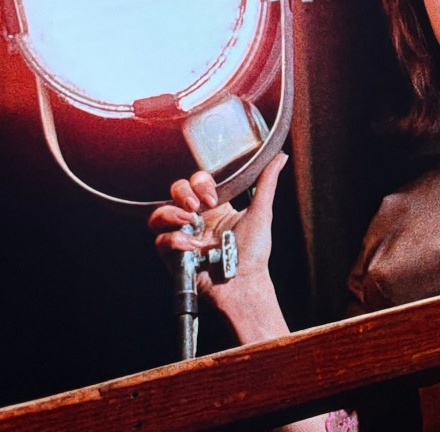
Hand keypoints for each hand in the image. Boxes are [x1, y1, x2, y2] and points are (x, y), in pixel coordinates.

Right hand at [147, 152, 288, 295]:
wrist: (245, 283)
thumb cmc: (255, 252)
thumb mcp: (261, 212)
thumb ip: (267, 182)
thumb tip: (280, 157)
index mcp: (214, 207)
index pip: (196, 181)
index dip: (199, 183)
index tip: (214, 197)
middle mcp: (195, 219)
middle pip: (174, 192)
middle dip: (182, 193)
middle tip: (197, 207)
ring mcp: (182, 237)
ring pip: (158, 215)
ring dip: (172, 214)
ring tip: (190, 223)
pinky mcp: (173, 256)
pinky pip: (161, 241)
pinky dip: (176, 242)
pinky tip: (195, 249)